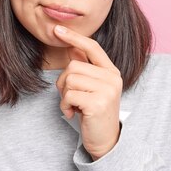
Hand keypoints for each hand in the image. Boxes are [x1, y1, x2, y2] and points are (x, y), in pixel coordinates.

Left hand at [54, 25, 122, 160]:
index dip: (74, 37)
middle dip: (64, 83)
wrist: (105, 141)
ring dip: (65, 95)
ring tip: (74, 106)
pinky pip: (69, 95)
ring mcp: (107, 90)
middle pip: (73, 66)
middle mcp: (112, 78)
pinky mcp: (98, 103)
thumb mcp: (91, 88)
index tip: (57, 30)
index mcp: (111, 71)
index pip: (92, 47)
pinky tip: (73, 114)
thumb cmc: (94, 113)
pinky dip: (65, 106)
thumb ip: (84, 68)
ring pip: (69, 79)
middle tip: (71, 98)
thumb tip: (71, 47)